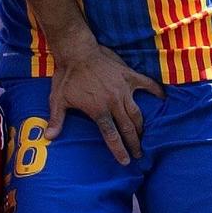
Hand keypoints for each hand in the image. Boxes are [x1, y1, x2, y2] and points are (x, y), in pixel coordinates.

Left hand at [47, 35, 164, 164]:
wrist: (77, 52)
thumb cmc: (66, 77)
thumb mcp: (58, 99)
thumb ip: (56, 120)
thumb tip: (48, 137)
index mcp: (98, 110)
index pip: (111, 135)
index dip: (119, 150)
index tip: (125, 161)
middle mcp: (114, 102)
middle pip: (128, 128)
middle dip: (134, 143)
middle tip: (139, 154)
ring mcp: (124, 89)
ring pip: (138, 112)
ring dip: (142, 126)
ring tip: (145, 136)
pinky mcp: (129, 76)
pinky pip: (147, 84)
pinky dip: (156, 91)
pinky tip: (163, 99)